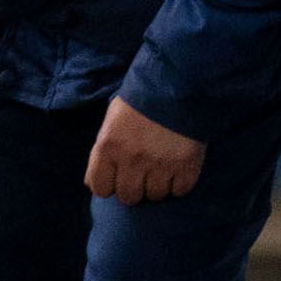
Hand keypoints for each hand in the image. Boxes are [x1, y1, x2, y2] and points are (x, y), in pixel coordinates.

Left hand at [85, 100, 206, 201]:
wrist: (177, 83)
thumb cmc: (139, 101)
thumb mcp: (111, 122)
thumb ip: (102, 152)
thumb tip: (95, 182)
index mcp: (108, 147)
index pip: (100, 189)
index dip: (109, 185)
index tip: (118, 177)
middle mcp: (131, 160)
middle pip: (128, 197)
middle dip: (134, 188)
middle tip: (142, 174)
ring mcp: (159, 165)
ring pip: (154, 196)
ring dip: (157, 186)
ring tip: (162, 169)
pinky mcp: (185, 166)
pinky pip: (179, 191)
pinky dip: (179, 184)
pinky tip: (177, 169)